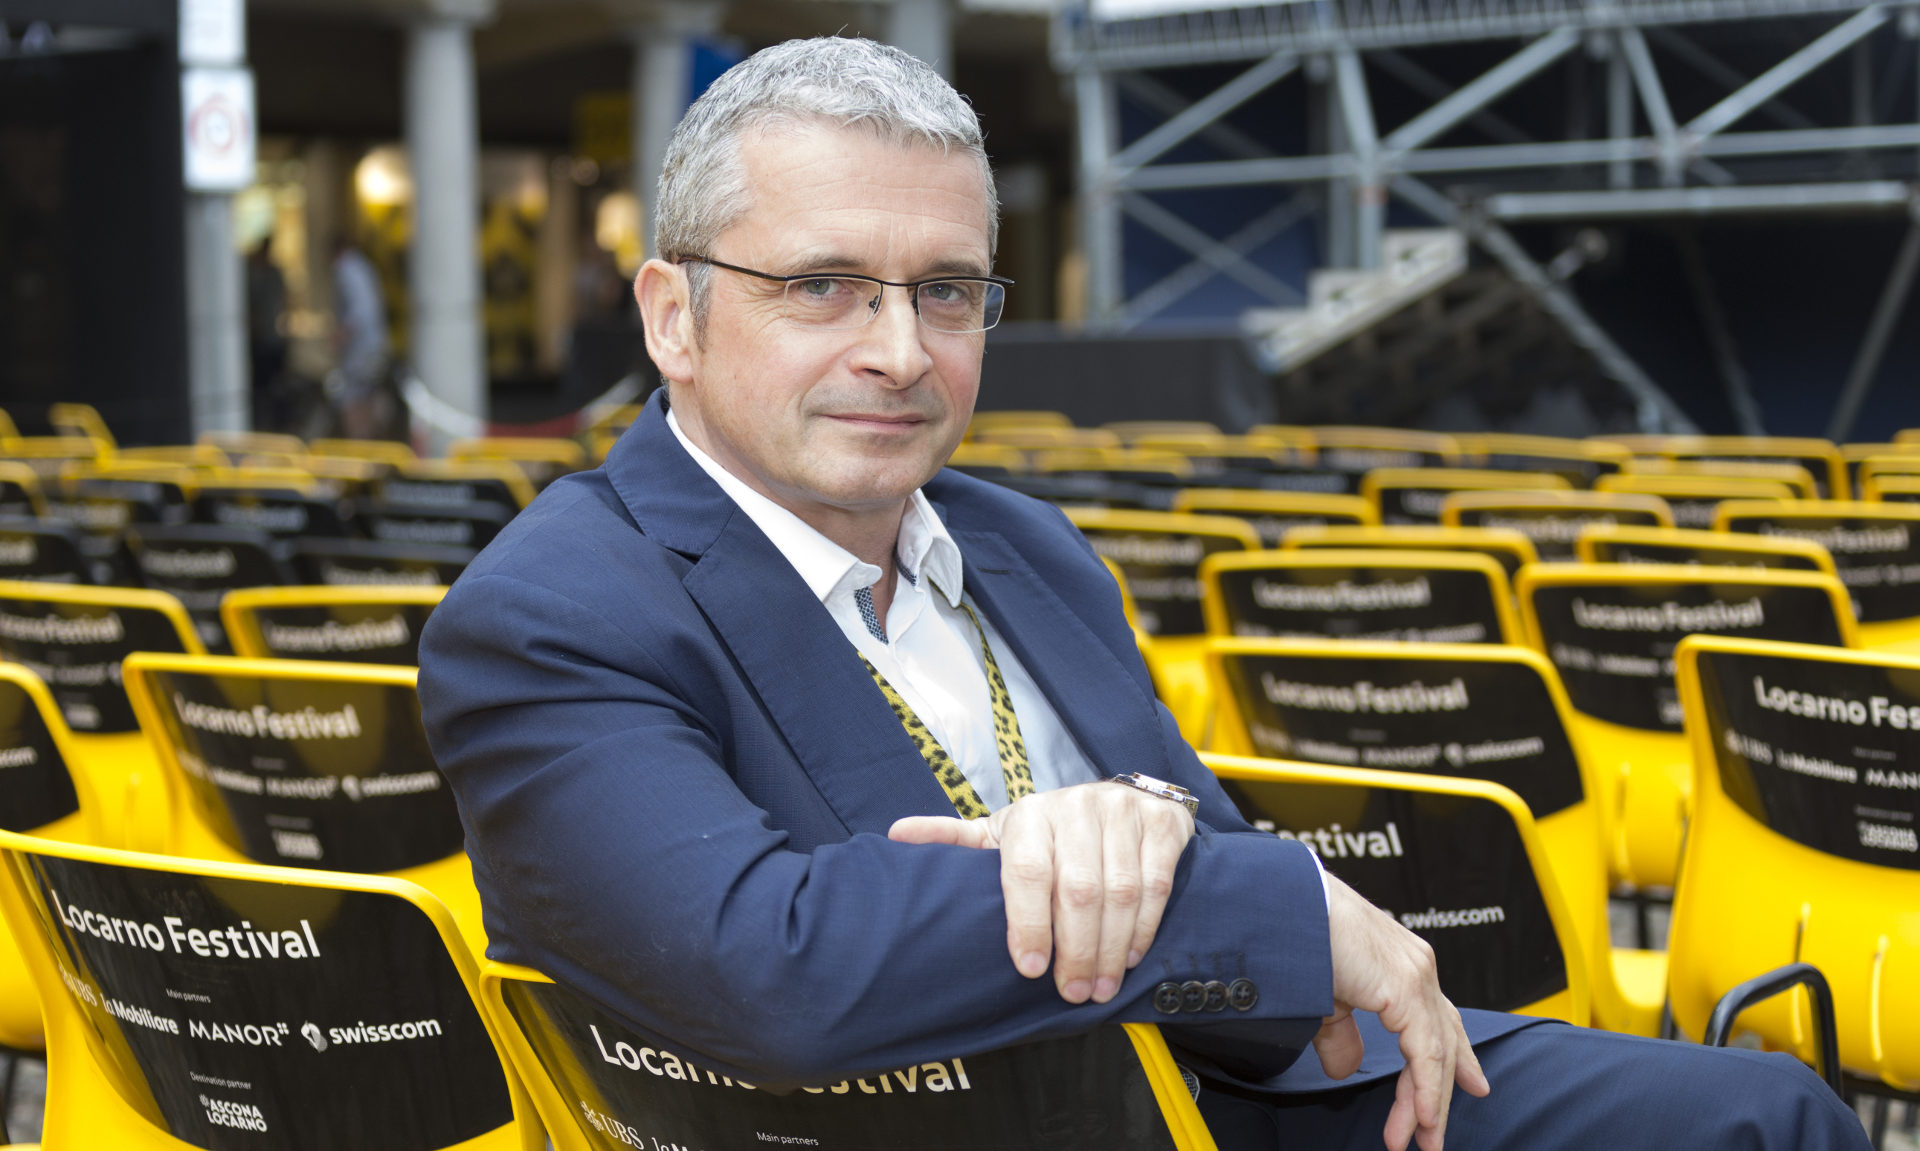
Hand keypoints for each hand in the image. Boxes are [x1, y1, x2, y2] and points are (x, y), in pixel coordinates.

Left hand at [888, 781, 1194, 1004]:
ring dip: (1111, 949)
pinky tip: (1129, 958)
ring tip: (1100, 988)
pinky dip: (1143, 927)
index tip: (1030, 969)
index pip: (1028, 871)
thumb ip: (957, 841)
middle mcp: (1077, 807)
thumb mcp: (1004, 834)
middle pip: (1079, 889)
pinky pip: (1156, 884)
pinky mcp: (1163, 825)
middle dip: (1076, 950)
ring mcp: (1123, 813)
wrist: (1122, 798)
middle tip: (1072, 994)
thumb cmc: (1053, 832)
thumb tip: (896, 836)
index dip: (1029, 923)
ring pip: (1120, 892)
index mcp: (1031, 814)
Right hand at [1313, 875, 1487, 1150]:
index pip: (1442, 1019)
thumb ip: (1341, 1035)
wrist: (1287, 906)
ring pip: (1438, 1052)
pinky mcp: (1406, 989)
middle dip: (1440, 1093)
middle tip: (1433, 1135)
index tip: (1474, 1086)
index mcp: (1403, 964)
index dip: (1458, 1057)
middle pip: (1444, 1042)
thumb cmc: (1301, 935)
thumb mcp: (1325, 997)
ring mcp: (1416, 976)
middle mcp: (1418, 967)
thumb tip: (1344, 1070)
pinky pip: (1425, 1053)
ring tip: (1421, 1140)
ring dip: (1427, 1103)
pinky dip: (1424, 1089)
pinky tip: (1420, 1116)